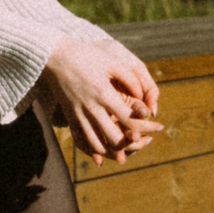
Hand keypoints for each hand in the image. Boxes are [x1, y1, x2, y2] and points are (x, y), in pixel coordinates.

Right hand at [41, 37, 162, 165]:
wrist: (54, 57)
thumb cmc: (86, 56)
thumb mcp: (112, 62)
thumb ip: (130, 79)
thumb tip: (143, 96)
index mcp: (104, 94)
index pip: (129, 119)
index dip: (147, 127)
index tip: (159, 127)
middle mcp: (91, 108)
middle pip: (114, 138)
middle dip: (132, 145)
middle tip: (145, 142)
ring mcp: (78, 115)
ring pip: (97, 145)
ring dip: (113, 153)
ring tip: (126, 154)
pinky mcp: (70, 117)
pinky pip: (81, 141)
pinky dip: (92, 152)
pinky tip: (101, 156)